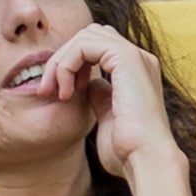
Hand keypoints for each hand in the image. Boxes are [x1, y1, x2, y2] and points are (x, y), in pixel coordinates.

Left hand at [43, 23, 177, 183]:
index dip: (74, 64)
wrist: (146, 160)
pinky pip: (84, 45)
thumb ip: (99, 97)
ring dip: (62, 62)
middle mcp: (141, 60)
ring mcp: (136, 56)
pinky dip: (67, 64)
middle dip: (64, 58)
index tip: (62, 93)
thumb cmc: (128, 151)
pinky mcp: (126, 58)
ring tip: (55, 91)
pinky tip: (67, 91)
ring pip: (85, 36)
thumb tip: (88, 84)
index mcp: (139, 72)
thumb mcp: (108, 117)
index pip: (99, 47)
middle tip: (49, 89)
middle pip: (90, 35)